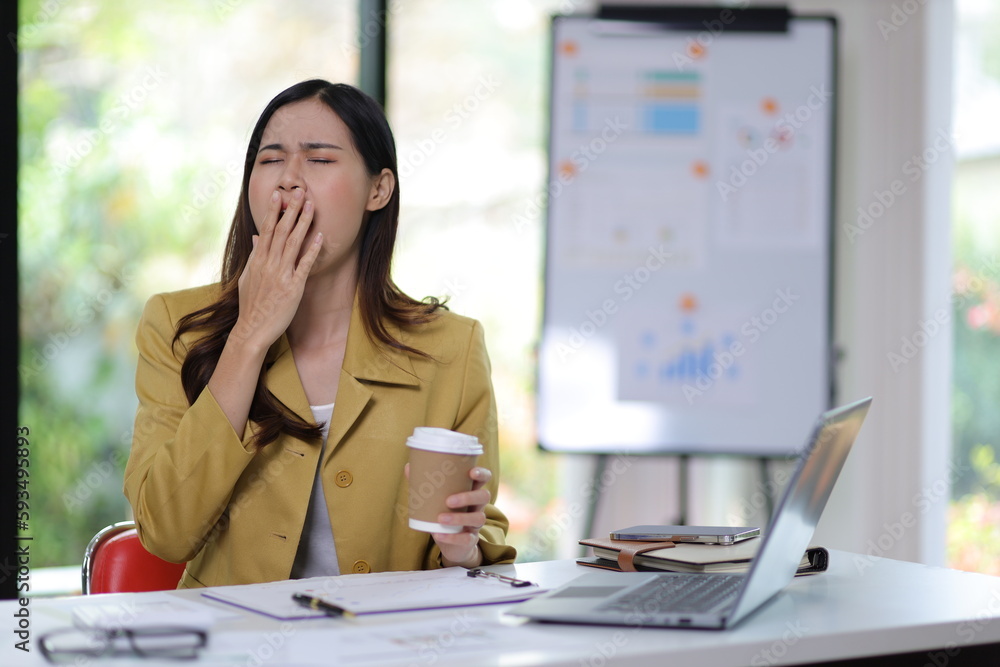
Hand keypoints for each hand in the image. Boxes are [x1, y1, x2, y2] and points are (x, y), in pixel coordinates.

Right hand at [232, 189, 321, 349]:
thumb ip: (254, 256)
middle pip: (280, 231)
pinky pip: (304, 265)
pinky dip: (312, 250)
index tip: (277, 194)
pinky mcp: (293, 287)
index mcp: (257, 261)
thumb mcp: (247, 278)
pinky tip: (319, 237)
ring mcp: (281, 275)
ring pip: (293, 243)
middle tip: (299, 192)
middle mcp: (268, 264)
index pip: (265, 229)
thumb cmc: (251, 305)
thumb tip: (257, 237)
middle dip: (290, 210)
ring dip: (303, 223)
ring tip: (311, 206)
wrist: (252, 330)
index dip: (272, 211)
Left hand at [404, 464, 490, 568]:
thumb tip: (408, 467)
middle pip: (484, 496)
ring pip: (478, 518)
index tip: (471, 472)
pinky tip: (438, 535)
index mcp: (470, 491)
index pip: (484, 478)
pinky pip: (467, 538)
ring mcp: (475, 523)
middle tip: (448, 501)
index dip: (482, 474)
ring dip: (460, 518)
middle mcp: (477, 506)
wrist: (451, 544)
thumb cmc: (444, 513)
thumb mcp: (436, 499)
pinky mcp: (470, 539)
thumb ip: (424, 483)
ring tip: (441, 519)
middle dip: (468, 497)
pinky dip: (452, 537)